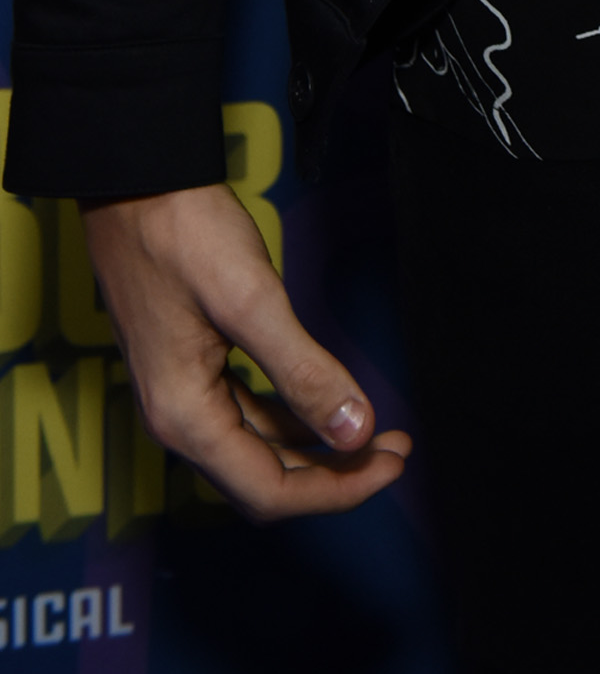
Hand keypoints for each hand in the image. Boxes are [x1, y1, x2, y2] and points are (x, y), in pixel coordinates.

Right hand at [82, 183, 411, 521]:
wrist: (133, 183)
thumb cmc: (181, 233)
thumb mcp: (251, 301)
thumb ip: (304, 371)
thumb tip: (355, 431)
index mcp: (186, 417)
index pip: (270, 490)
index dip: (335, 490)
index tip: (388, 464)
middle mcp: (179, 418)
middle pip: (264, 478)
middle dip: (332, 473)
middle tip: (394, 450)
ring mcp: (182, 393)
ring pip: (258, 447)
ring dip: (316, 447)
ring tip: (372, 429)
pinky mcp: (191, 366)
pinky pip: (246, 412)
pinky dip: (290, 416)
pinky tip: (323, 401)